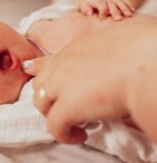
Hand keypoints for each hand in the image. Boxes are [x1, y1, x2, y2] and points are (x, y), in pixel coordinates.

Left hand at [21, 26, 144, 143]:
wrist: (145, 61)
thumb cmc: (141, 47)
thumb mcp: (119, 39)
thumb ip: (107, 49)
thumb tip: (117, 53)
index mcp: (75, 49)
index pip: (49, 60)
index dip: (38, 67)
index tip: (30, 69)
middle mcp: (62, 65)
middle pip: (40, 83)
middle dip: (47, 95)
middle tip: (61, 104)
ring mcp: (60, 85)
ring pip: (40, 102)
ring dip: (52, 112)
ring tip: (69, 121)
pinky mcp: (66, 108)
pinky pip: (54, 126)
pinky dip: (64, 134)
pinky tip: (79, 134)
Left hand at [76, 0, 134, 20]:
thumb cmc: (84, 3)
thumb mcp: (81, 5)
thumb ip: (84, 8)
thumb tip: (89, 14)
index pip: (100, 3)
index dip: (102, 10)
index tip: (102, 17)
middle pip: (111, 3)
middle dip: (115, 11)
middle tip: (119, 19)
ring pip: (118, 1)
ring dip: (124, 8)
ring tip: (129, 15)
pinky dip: (127, 4)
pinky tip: (132, 10)